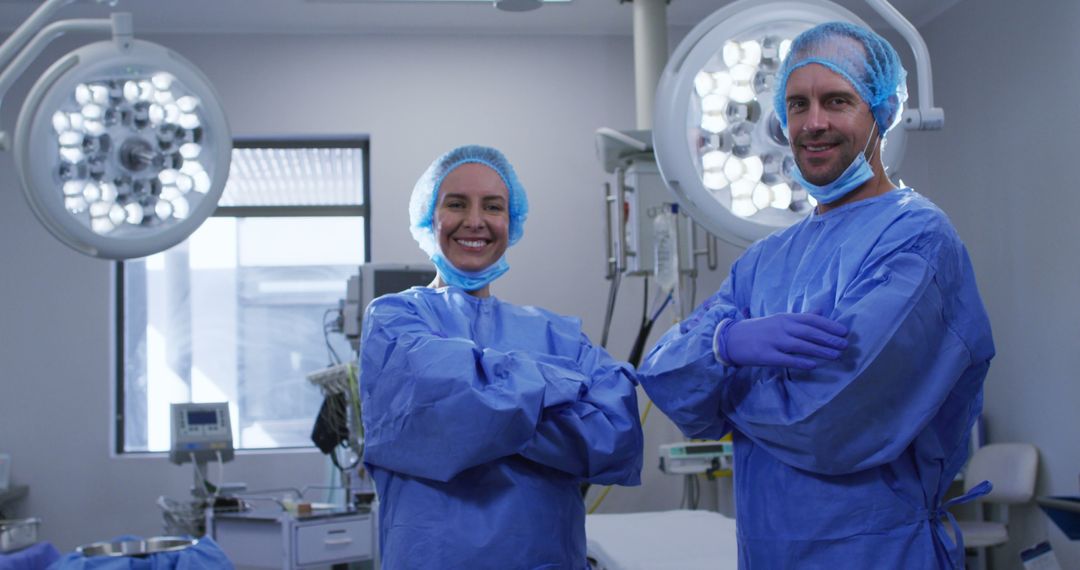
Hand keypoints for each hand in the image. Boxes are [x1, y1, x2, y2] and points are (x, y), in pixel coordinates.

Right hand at [722, 313, 847, 369]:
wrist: (730, 339)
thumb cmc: (757, 330)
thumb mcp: (778, 320)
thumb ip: (800, 317)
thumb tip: (820, 310)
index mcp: (785, 318)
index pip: (811, 319)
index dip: (829, 325)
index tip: (844, 331)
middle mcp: (781, 327)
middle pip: (810, 332)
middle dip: (829, 339)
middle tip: (845, 345)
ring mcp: (773, 341)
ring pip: (801, 345)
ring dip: (821, 351)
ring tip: (836, 356)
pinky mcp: (766, 355)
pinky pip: (786, 359)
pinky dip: (801, 362)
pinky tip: (813, 365)